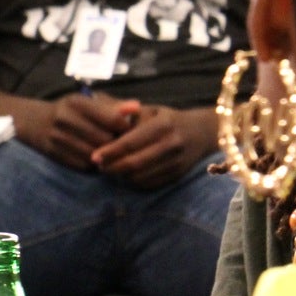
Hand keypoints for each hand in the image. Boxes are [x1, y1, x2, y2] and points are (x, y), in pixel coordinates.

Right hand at [18, 92, 135, 170]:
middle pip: (106, 140)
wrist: (34, 123)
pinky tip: (95, 159)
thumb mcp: (88, 102)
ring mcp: (58, 138)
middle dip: (116, 144)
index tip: (127, 129)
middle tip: (120, 144)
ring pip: (96, 155)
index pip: (113, 119)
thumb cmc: (70, 110)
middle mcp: (65, 119)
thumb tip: (136, 108)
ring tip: (109, 151)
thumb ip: (113, 106)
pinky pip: (85, 166)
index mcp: (76, 102)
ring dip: (106, 156)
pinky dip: (93, 165)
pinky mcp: (56, 155)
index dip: (126, 127)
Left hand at [92, 105, 217, 189]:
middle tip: (99, 165)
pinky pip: (150, 184)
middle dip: (112, 167)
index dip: (110, 152)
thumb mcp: (148, 111)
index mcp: (162, 125)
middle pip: (135, 163)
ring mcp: (177, 162)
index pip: (130, 143)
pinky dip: (134, 182)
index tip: (94, 156)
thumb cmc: (165, 119)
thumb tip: (101, 123)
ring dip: (121, 176)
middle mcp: (172, 144)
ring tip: (110, 169)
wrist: (200, 132)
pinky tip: (126, 174)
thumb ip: (126, 116)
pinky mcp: (178, 175)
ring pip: (141, 176)